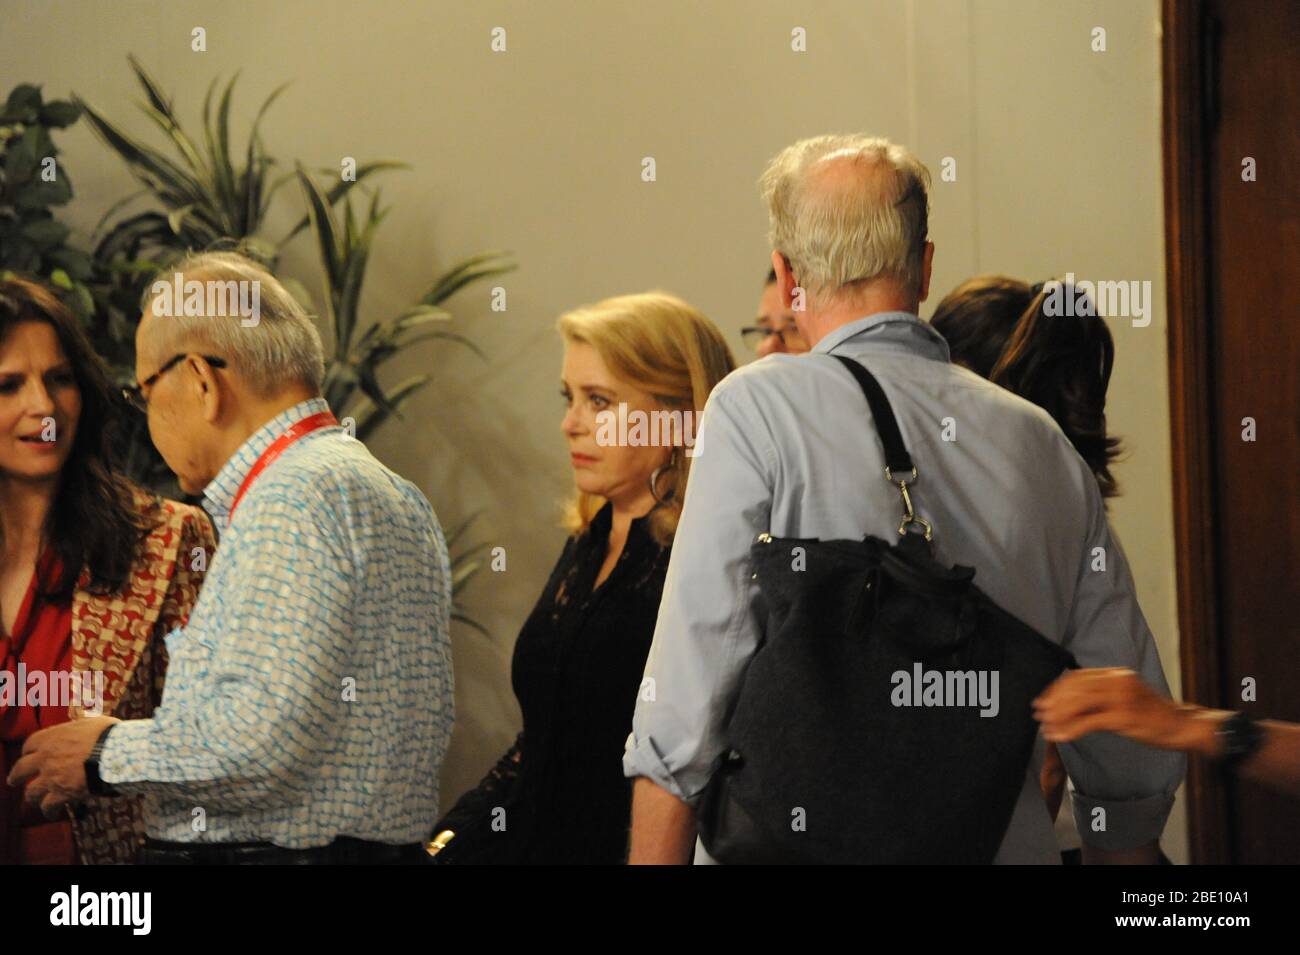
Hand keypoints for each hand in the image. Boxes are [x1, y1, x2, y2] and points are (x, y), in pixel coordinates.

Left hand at [6, 716, 119, 818]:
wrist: (115, 753)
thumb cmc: (107, 735)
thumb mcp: (90, 723)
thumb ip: (78, 728)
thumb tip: (82, 728)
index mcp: (51, 738)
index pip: (30, 744)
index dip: (28, 751)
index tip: (29, 755)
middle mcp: (45, 758)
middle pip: (20, 770)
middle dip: (16, 776)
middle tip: (14, 780)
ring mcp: (51, 778)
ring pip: (30, 792)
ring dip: (32, 796)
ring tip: (34, 800)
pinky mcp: (61, 794)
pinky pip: (49, 806)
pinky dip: (50, 811)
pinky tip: (53, 813)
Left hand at [1033, 668, 1195, 750]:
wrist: (1182, 725)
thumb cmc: (1152, 714)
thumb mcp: (1126, 695)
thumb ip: (1102, 693)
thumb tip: (1069, 701)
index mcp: (1116, 674)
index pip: (1076, 676)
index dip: (1056, 689)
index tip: (1043, 701)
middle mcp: (1117, 681)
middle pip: (1074, 688)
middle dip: (1052, 702)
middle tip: (1039, 715)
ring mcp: (1121, 698)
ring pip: (1077, 704)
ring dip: (1058, 717)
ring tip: (1046, 727)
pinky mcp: (1123, 717)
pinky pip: (1088, 722)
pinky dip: (1069, 730)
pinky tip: (1060, 737)